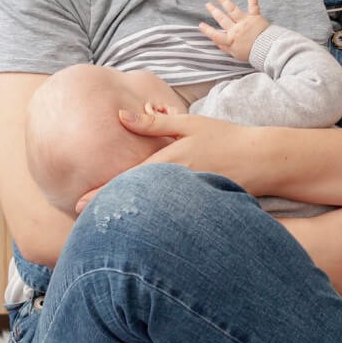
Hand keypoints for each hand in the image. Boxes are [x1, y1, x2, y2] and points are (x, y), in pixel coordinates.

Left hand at [73, 104, 255, 212]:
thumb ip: (153, 124)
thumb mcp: (189, 124)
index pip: (128, 179)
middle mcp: (176, 183)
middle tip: (84, 219)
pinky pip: (171, 215)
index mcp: (170, 161)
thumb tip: (121, 116)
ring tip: (107, 226)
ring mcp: (189, 198)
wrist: (261, 159)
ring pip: (152, 211)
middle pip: (136, 201)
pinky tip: (144, 226)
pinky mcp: (200, 209)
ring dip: (130, 217)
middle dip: (110, 210)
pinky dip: (155, 220)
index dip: (102, 193)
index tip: (79, 204)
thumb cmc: (225, 137)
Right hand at [199, 0, 267, 61]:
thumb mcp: (236, 55)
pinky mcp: (255, 17)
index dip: (207, 30)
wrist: (268, 50)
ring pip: (232, 10)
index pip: (215, 35)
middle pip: (222, 19)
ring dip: (223, 1)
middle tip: (208, 5)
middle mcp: (236, 29)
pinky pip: (253, 5)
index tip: (200, 25)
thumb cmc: (253, 54)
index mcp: (231, 40)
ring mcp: (245, 22)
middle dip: (214, 11)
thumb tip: (215, 42)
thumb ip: (224, 48)